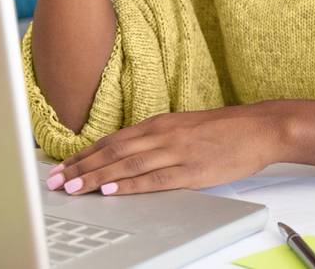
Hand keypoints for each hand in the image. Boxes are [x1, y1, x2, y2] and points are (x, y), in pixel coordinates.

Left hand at [45, 104, 284, 194]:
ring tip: (73, 187)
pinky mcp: (192, 170)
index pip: (112, 140)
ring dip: (96, 177)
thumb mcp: (184, 127)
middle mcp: (163, 135)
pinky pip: (155, 179)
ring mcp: (177, 152)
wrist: (259, 128)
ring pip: (127, 164)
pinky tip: (111, 190)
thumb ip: (156, 138)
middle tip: (55, 181)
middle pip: (112, 151)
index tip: (61, 167)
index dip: (84, 154)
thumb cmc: (224, 130)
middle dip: (80, 167)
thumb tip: (127, 153)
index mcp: (159, 123)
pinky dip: (130, 185)